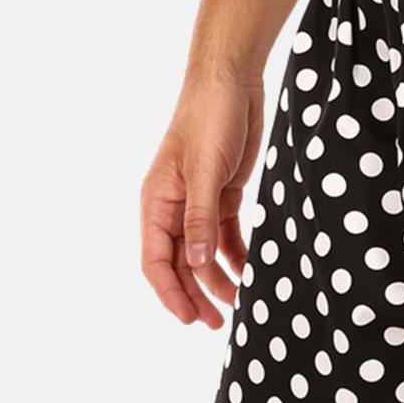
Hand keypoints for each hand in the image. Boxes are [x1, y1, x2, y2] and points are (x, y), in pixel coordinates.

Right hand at [140, 73, 263, 328]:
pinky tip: (248, 270)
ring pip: (202, 252)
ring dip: (216, 278)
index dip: (169, 293)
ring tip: (237, 303)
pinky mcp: (223, 191)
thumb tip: (195, 265)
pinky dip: (234, 253)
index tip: (188, 319)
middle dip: (195, 294)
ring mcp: (198, 199)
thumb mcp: (206, 170)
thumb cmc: (210, 117)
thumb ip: (201, 218)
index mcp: (157, 201)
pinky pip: (224, 233)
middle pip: (179, 263)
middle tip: (216, 323)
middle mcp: (173, 205)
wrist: (233, 78)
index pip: (155, 260)